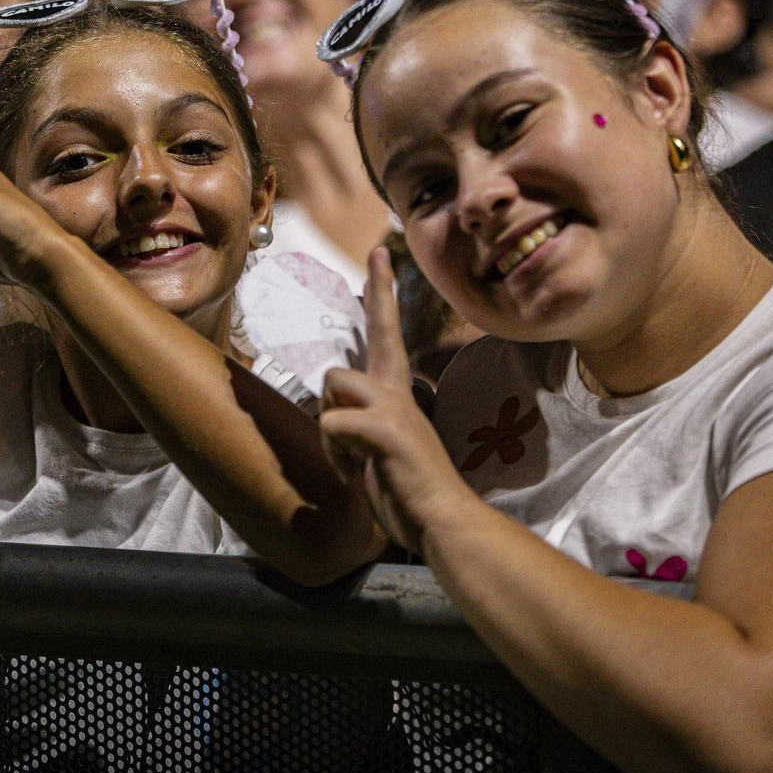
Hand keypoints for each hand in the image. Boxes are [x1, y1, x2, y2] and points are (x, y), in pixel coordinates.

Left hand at [320, 248, 477, 554]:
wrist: (443, 521)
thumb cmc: (410, 491)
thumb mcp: (378, 448)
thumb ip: (359, 424)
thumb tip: (331, 416)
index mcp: (396, 396)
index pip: (387, 334)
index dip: (382, 294)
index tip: (379, 254)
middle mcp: (397, 393)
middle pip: (368, 343)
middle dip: (375, 304)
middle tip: (381, 251)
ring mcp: (394, 408)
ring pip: (333, 385)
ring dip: (329, 431)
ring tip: (352, 461)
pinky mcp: (385, 429)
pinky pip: (330, 423)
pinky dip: (333, 453)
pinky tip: (356, 473)